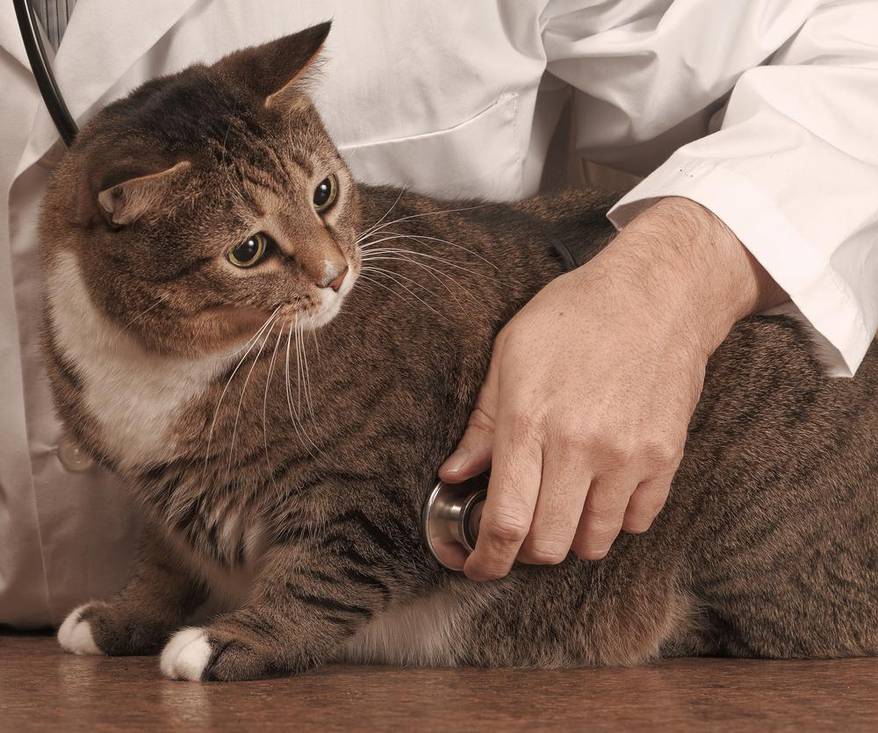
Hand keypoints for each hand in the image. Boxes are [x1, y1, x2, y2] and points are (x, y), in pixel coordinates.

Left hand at [439, 197, 784, 580]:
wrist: (658, 294)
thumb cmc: (575, 315)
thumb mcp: (511, 354)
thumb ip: (483, 422)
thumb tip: (456, 473)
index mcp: (530, 420)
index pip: (506, 520)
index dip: (488, 559)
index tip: (479, 568)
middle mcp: (579, 446)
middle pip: (549, 544)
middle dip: (527, 551)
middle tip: (521, 531)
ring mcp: (628, 455)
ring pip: (594, 543)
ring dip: (572, 539)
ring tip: (563, 508)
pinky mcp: (665, 457)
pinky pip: (637, 521)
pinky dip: (615, 520)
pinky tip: (603, 490)